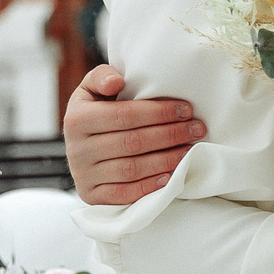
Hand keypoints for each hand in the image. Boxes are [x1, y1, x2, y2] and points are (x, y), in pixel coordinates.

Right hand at [64, 64, 204, 206]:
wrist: (80, 148)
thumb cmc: (95, 112)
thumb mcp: (91, 89)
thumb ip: (102, 77)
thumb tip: (117, 82)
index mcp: (76, 118)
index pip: (124, 115)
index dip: (159, 113)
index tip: (186, 109)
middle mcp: (77, 149)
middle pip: (132, 143)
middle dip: (170, 135)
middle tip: (197, 129)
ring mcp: (83, 176)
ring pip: (131, 169)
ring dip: (166, 160)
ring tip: (189, 150)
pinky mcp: (91, 196)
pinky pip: (124, 194)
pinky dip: (149, 186)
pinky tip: (170, 177)